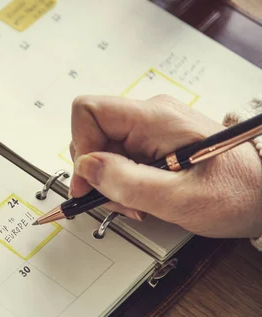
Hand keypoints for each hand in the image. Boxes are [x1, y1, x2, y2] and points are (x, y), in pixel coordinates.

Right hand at [69, 94, 261, 238]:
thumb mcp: (179, 198)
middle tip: (119, 200)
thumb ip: (128, 183)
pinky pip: (119, 157)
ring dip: (109, 182)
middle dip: (96, 173)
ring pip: (103, 149)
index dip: (80, 146)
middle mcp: (151, 116)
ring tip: (136, 203)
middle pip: (92, 134)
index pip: (89, 110)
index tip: (89, 182)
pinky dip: (122, 181)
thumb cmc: (238, 193)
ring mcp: (151, 128)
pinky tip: (142, 196)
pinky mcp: (153, 141)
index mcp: (156, 119)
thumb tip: (87, 168)